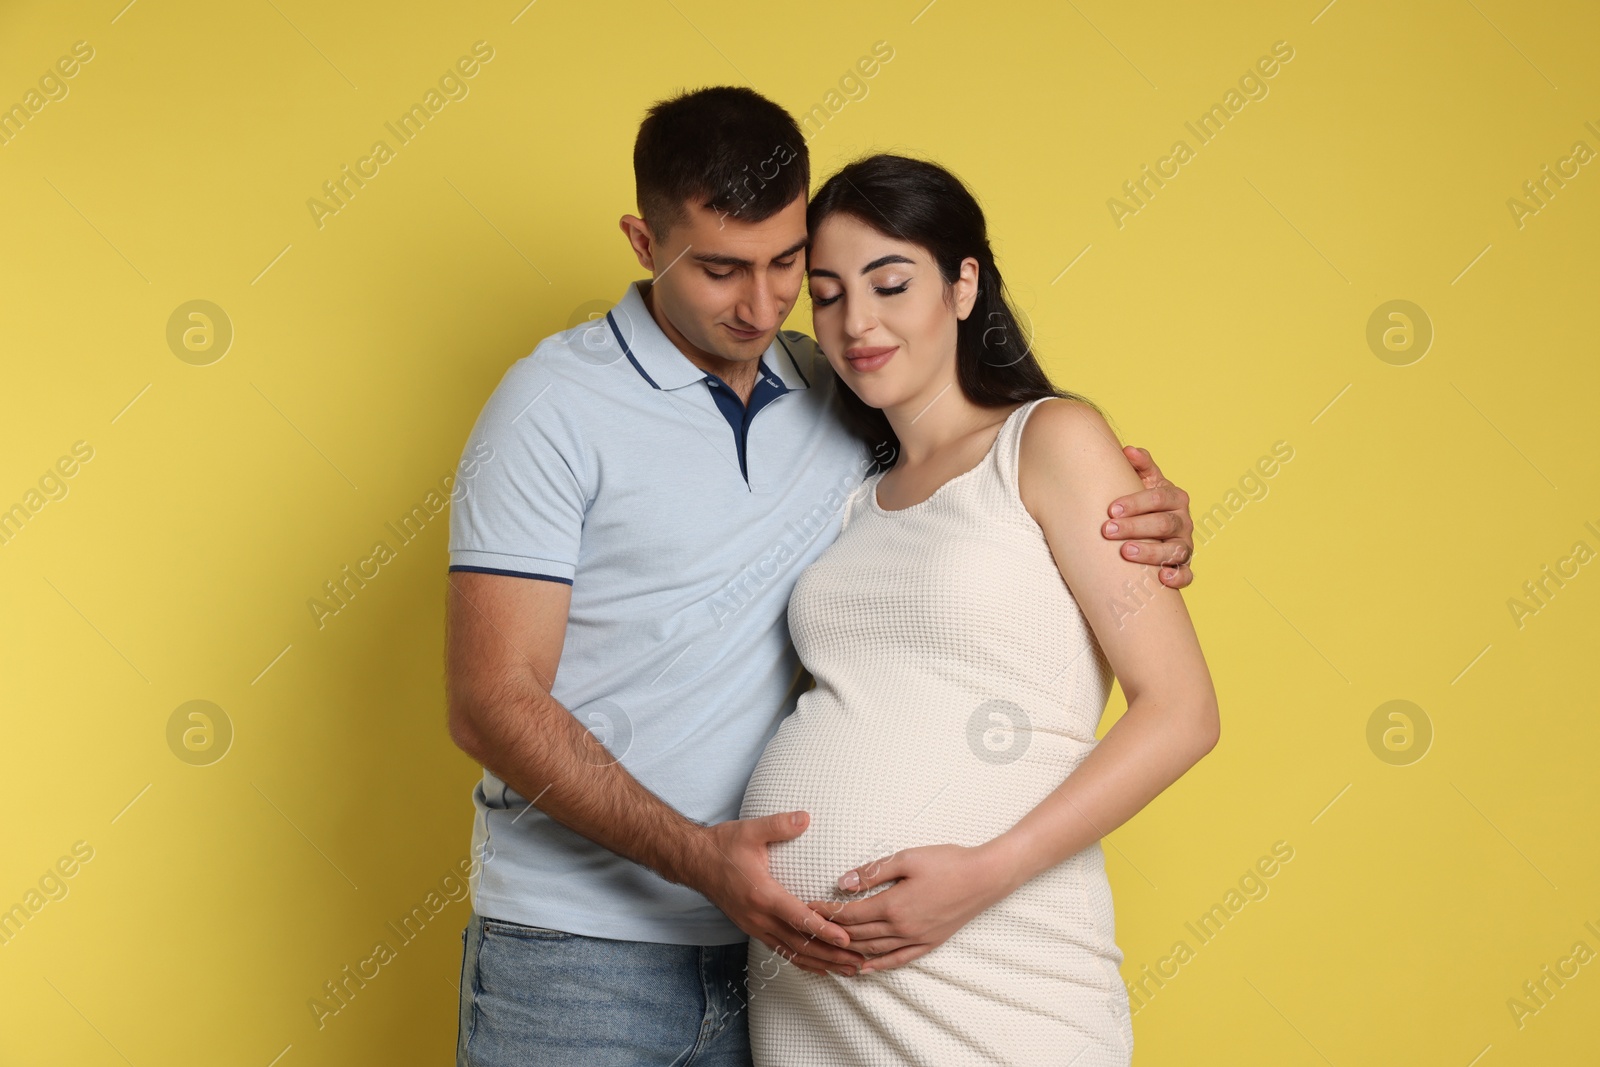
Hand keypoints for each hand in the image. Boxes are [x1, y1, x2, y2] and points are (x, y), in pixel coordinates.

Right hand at [690, 811, 867, 976]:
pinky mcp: (752, 928)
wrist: (694, 861)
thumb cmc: (723, 845)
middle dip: (830, 954)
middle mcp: (758, 916)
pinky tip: (818, 967)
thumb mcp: (750, 830)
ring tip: (846, 969)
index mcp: (762, 895)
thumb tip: (806, 818)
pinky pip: (781, 950)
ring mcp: (755, 926)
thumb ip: (779, 825)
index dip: (823, 929)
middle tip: (858, 961)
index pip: (798, 917)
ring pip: (792, 952)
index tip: (846, 939)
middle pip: (800, 943)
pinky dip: (802, 961)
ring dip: (820, 963)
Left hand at [806, 842, 1013, 973]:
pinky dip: (878, 966)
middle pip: (857, 935)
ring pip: (873, 950)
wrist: (985, 877)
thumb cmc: (947, 862)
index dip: (827, 912)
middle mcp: (901, 928)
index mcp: (893, 905)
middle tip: (810, 928)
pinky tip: (864, 969)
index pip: (850, 914)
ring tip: (828, 948)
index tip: (808, 908)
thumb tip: (843, 882)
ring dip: (848, 950)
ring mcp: (916, 939)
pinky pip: (898, 960)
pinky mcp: (929, 943)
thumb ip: (873, 871)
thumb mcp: (907, 858)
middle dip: (831, 932)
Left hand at [1104, 445, 1193, 587]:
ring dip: (1151, 552)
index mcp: (1175, 497)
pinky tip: (1161, 578)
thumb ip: (1139, 465)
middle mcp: (1183, 521)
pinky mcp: (1184, 567)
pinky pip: (1187, 575)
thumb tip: (1128, 450)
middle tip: (1108, 530)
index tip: (1111, 509)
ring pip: (1175, 550)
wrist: (1150, 528)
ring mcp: (1185, 545)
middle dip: (1135, 527)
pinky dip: (1178, 577)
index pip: (1159, 498)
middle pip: (1164, 524)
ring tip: (1126, 553)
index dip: (1136, 503)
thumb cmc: (1143, 503)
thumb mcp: (1144, 481)